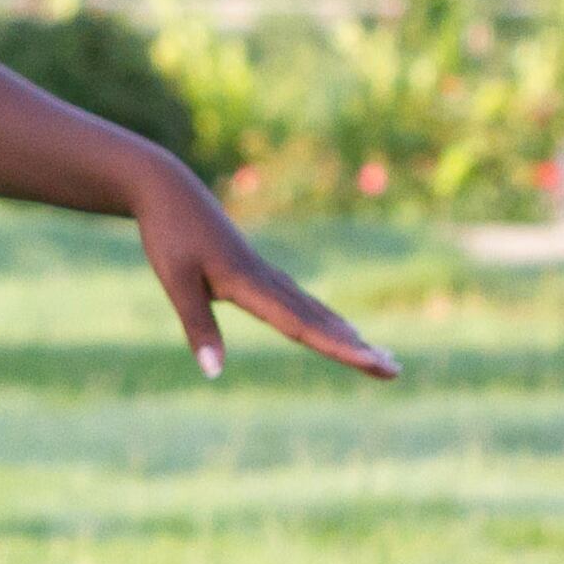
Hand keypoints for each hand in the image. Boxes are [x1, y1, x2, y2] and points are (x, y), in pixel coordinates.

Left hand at [133, 161, 397, 381]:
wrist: (169, 190)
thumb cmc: (169, 236)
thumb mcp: (176, 282)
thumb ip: (198, 327)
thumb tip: (214, 373)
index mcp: (251, 286)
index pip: (301, 327)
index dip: (338, 348)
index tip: (374, 363)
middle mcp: (267, 281)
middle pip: (319, 322)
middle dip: (356, 348)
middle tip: (394, 370)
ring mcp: (265, 274)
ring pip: (314, 311)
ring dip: (345, 334)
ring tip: (377, 354)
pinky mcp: (256, 270)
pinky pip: (299, 301)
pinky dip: (323, 318)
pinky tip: (335, 326)